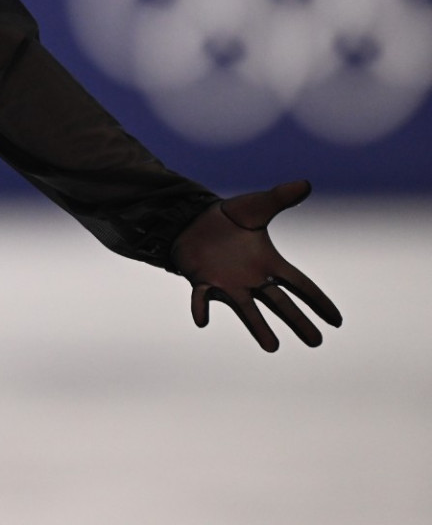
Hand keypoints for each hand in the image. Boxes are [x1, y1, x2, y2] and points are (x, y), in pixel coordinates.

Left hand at [170, 179, 341, 351]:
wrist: (192, 221)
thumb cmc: (228, 218)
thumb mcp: (255, 206)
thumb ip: (279, 197)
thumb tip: (305, 183)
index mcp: (268, 263)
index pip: (299, 284)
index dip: (317, 300)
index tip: (337, 321)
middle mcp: (251, 279)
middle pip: (279, 303)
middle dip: (297, 321)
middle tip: (315, 342)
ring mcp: (227, 283)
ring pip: (246, 309)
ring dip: (257, 326)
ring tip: (271, 347)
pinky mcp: (202, 281)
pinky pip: (202, 297)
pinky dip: (201, 307)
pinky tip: (201, 319)